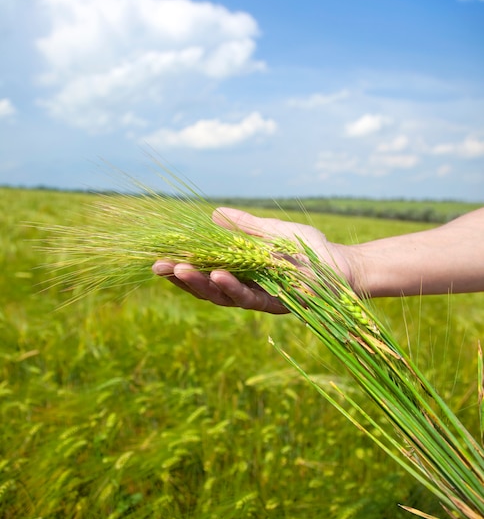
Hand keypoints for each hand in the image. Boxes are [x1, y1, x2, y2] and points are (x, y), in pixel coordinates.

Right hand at [152, 208, 351, 313]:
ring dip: (202, 283)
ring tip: (181, 270)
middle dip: (183, 277)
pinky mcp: (276, 304)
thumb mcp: (271, 231)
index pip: (205, 271)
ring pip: (223, 296)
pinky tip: (220, 274)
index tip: (159, 257)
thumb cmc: (308, 248)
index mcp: (241, 271)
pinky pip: (250, 298)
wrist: (342, 264)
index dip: (182, 266)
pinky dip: (233, 287)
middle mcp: (245, 288)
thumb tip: (214, 213)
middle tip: (159, 266)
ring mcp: (259, 298)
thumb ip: (245, 226)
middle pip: (207, 287)